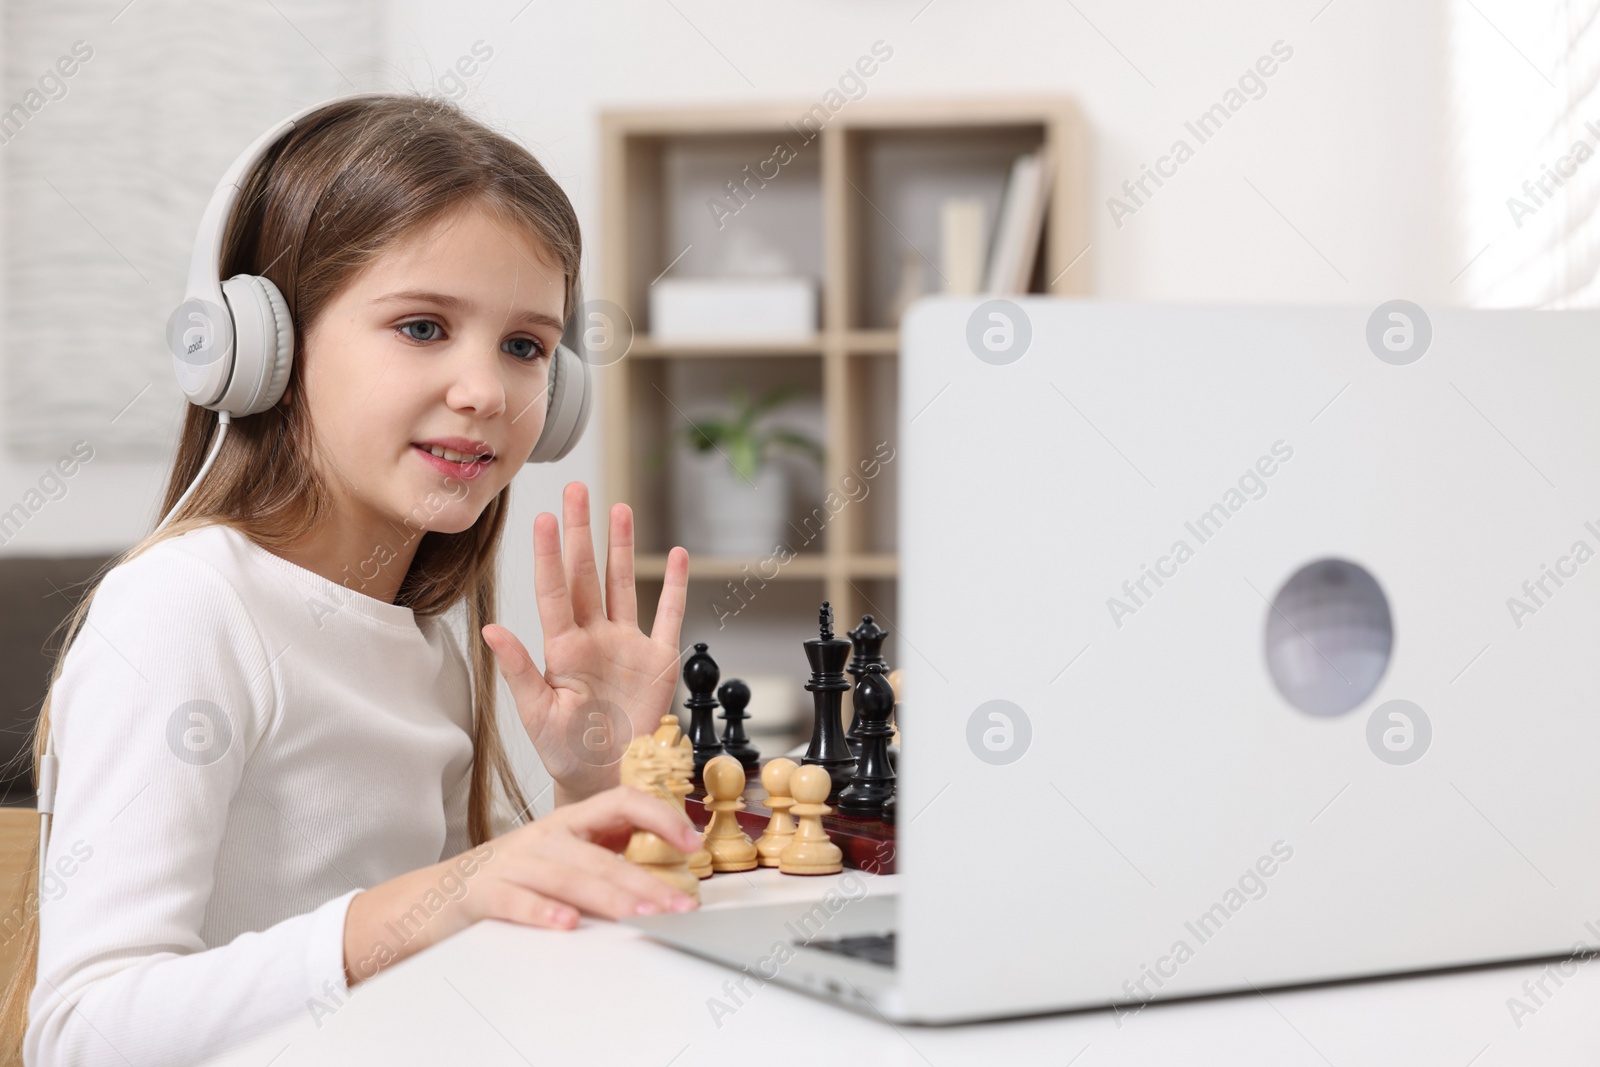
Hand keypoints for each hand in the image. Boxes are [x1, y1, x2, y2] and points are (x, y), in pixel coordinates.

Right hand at [470, 785, 702, 928]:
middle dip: (644, 880)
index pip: (620, 802)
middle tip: (677, 905)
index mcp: (567, 824)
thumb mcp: (558, 856)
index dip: (659, 817)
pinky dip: (543, 912)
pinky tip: (568, 924)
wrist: (432, 896)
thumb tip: (661, 868)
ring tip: (641, 914)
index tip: (690, 842)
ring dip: (609, 897)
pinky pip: (517, 901)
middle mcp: (544, 837)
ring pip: (568, 877)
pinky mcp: (484, 893)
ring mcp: (513, 863)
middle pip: (600, 855)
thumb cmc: (505, 878)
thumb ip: (602, 857)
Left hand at [482, 481, 688, 801]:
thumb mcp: (537, 713)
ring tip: (618, 508)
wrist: (605, 777)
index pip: (553, 591)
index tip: (543, 517)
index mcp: (562, 649)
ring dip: (620, 547)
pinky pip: (667, 615)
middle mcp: (593, 637)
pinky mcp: (657, 660)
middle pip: (586, 574)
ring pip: (622, 584)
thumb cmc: (566, 750)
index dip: (548, 554)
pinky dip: (673, 586)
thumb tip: (491, 630)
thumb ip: (519, 669)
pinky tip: (674, 556)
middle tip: (576, 490)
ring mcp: (626, 644)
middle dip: (580, 531)